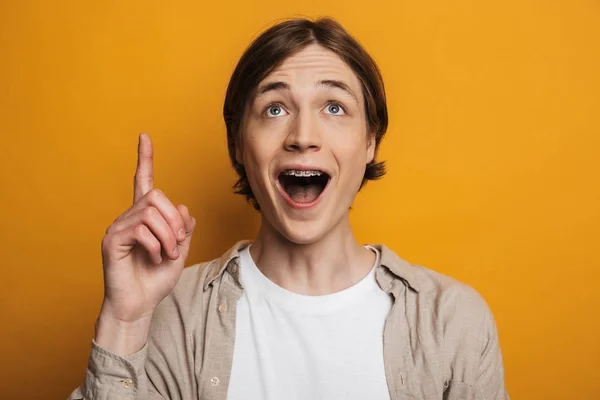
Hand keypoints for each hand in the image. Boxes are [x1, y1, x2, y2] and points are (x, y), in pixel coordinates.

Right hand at [95, 133, 195, 353]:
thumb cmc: (156, 279)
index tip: (144, 136)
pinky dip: (157, 245)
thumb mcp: (180, 251)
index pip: (143, 181)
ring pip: (151, 212)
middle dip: (174, 220)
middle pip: (157, 196)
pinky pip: (141, 229)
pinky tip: (156, 258)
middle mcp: (129, 217)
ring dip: (169, 236)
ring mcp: (118, 227)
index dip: (145, 159)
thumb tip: (183, 208)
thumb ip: (183, 229)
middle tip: (177, 244)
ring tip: (167, 255)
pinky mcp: (112, 241)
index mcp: (145, 217)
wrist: (139, 306)